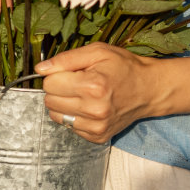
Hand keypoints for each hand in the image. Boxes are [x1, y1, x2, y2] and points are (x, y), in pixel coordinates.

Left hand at [37, 43, 159, 144]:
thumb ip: (66, 59)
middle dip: (58, 90)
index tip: (71, 72)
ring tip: (82, 95)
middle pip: (50, 101)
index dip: (57, 75)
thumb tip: (40, 69)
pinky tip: (89, 107)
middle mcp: (94, 110)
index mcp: (92, 86)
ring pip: (57, 116)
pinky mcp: (98, 137)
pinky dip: (75, 116)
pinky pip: (70, 127)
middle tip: (77, 83)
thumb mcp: (97, 52)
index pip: (49, 84)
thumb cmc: (124, 67)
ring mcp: (96, 127)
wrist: (149, 90)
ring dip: (64, 104)